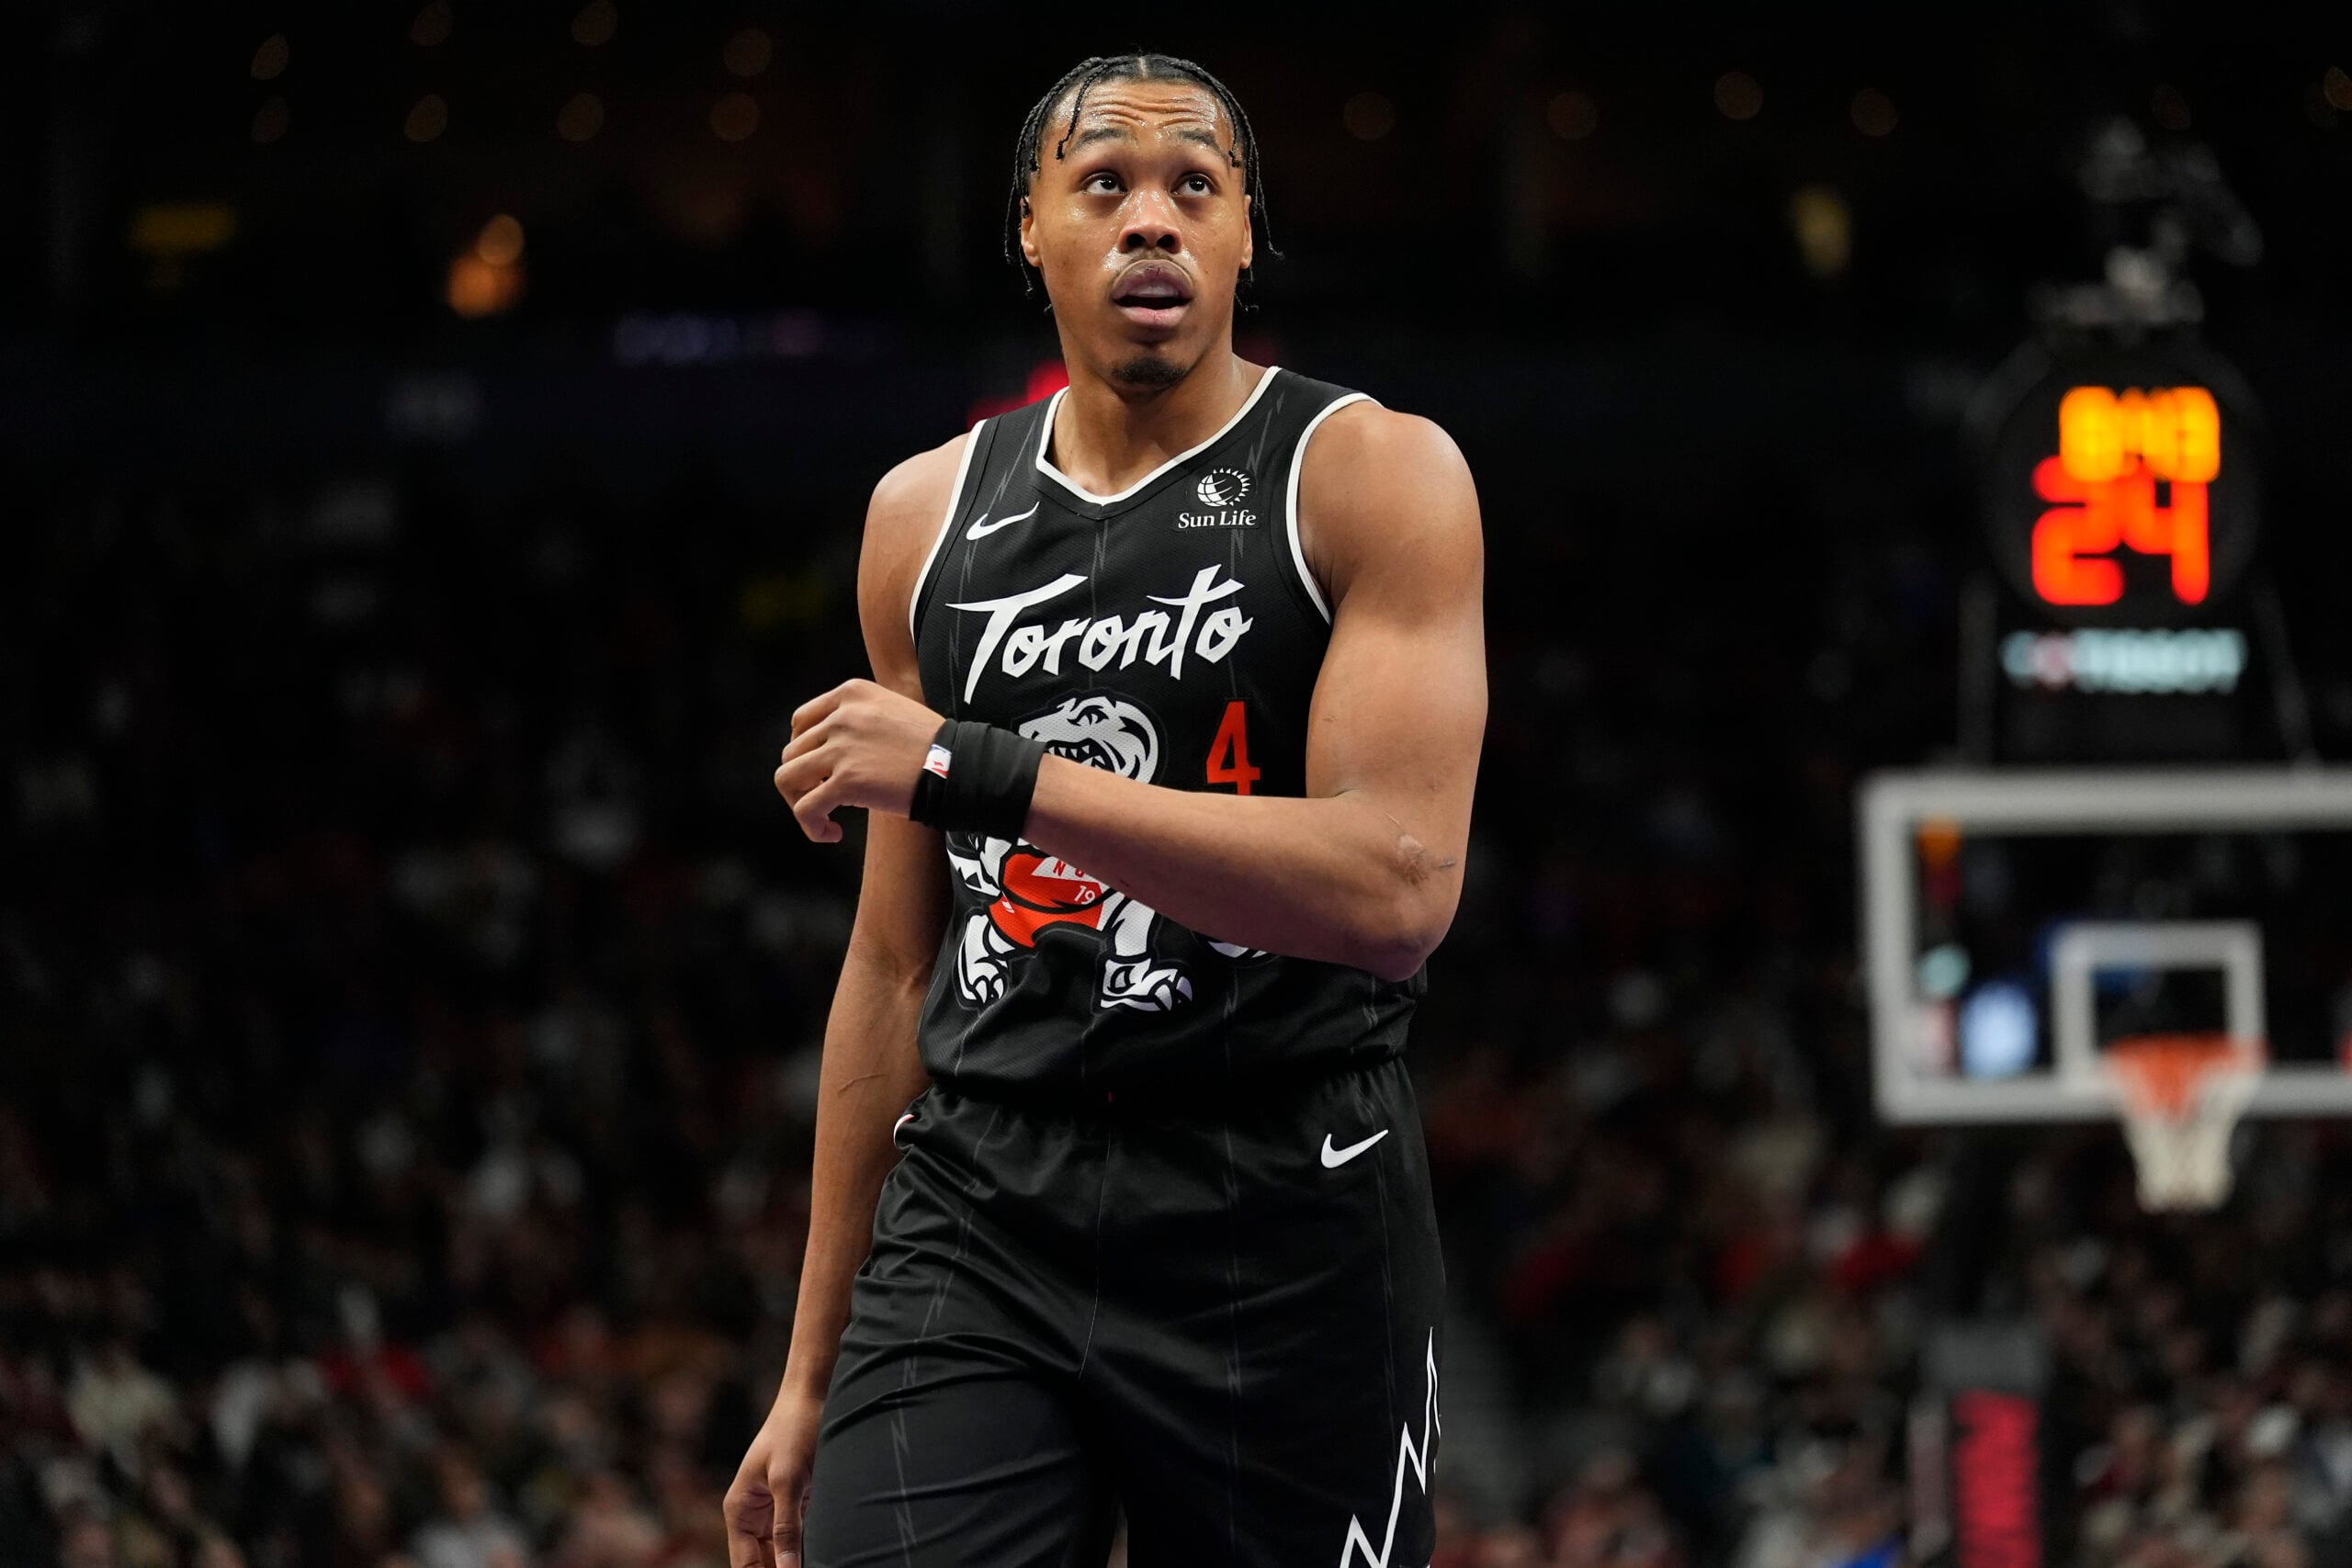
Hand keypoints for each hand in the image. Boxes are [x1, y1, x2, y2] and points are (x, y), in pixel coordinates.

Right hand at [723, 1385, 824, 1567]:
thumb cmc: (795, 1431)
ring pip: (782, 1553)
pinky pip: (799, 1537)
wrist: (813, 1398)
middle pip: (762, 1562)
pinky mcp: (798, 1504)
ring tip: (821, 1564)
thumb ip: (786, 1527)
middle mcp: (753, 1514)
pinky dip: (808, 1550)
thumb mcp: (788, 1480)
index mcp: (739, 1510)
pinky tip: (824, 1557)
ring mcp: (775, 1510)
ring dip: (795, 1563)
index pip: (745, 1565)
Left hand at [774, 679, 942, 842]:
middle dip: (802, 781)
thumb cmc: (934, 746)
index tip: (820, 771)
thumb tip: (830, 748)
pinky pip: (806, 809)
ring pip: (787, 778)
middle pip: (792, 752)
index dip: (804, 751)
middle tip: (824, 799)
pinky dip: (811, 827)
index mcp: (851, 694)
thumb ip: (860, 717)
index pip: (801, 721)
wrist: (958, 766)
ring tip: (822, 817)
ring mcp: (841, 748)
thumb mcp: (893, 709)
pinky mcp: (846, 781)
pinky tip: (832, 834)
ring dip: (799, 803)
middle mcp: (842, 716)